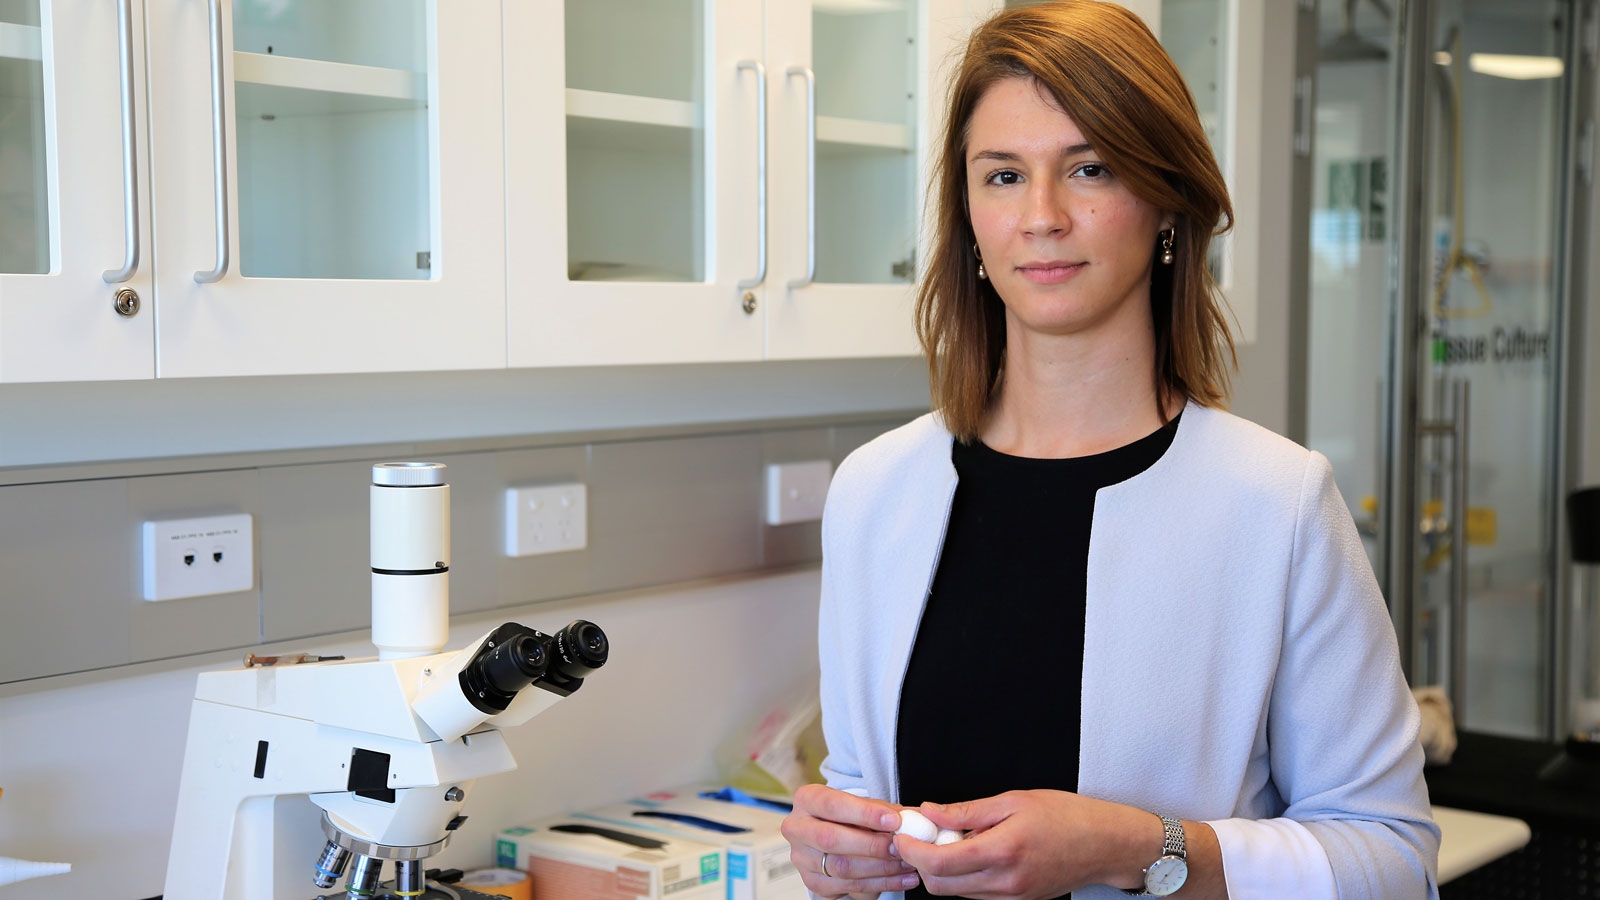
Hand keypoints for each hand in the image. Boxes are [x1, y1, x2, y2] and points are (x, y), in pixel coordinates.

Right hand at [781, 784, 922, 899]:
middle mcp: (797, 828)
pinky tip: (902, 878)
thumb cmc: (851, 816)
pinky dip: (880, 884)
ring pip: (841, 867)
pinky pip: (848, 887)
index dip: (864, 813)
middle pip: (830, 839)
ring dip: (880, 868)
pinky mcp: (813, 882)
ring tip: (908, 864)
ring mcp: (802, 859)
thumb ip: (887, 810)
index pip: (833, 805)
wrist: (835, 834)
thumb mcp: (865, 805)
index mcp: (807, 799)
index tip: (894, 820)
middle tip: (901, 847)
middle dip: (871, 845)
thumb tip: (915, 818)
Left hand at [893, 790, 1159, 899]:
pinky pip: (978, 895)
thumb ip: (967, 811)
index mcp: (1003, 850)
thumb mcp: (1015, 800)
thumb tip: (929, 812)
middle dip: (921, 863)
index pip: (939, 863)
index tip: (904, 834)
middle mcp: (1006, 881)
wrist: (1108, 845)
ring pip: (957, 894)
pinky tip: (973, 853)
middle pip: (941, 886)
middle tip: (923, 835)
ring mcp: (1013, 897)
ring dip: (943, 870)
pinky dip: (965, 877)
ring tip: (952, 840)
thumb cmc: (1068, 816)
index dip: (912, 850)